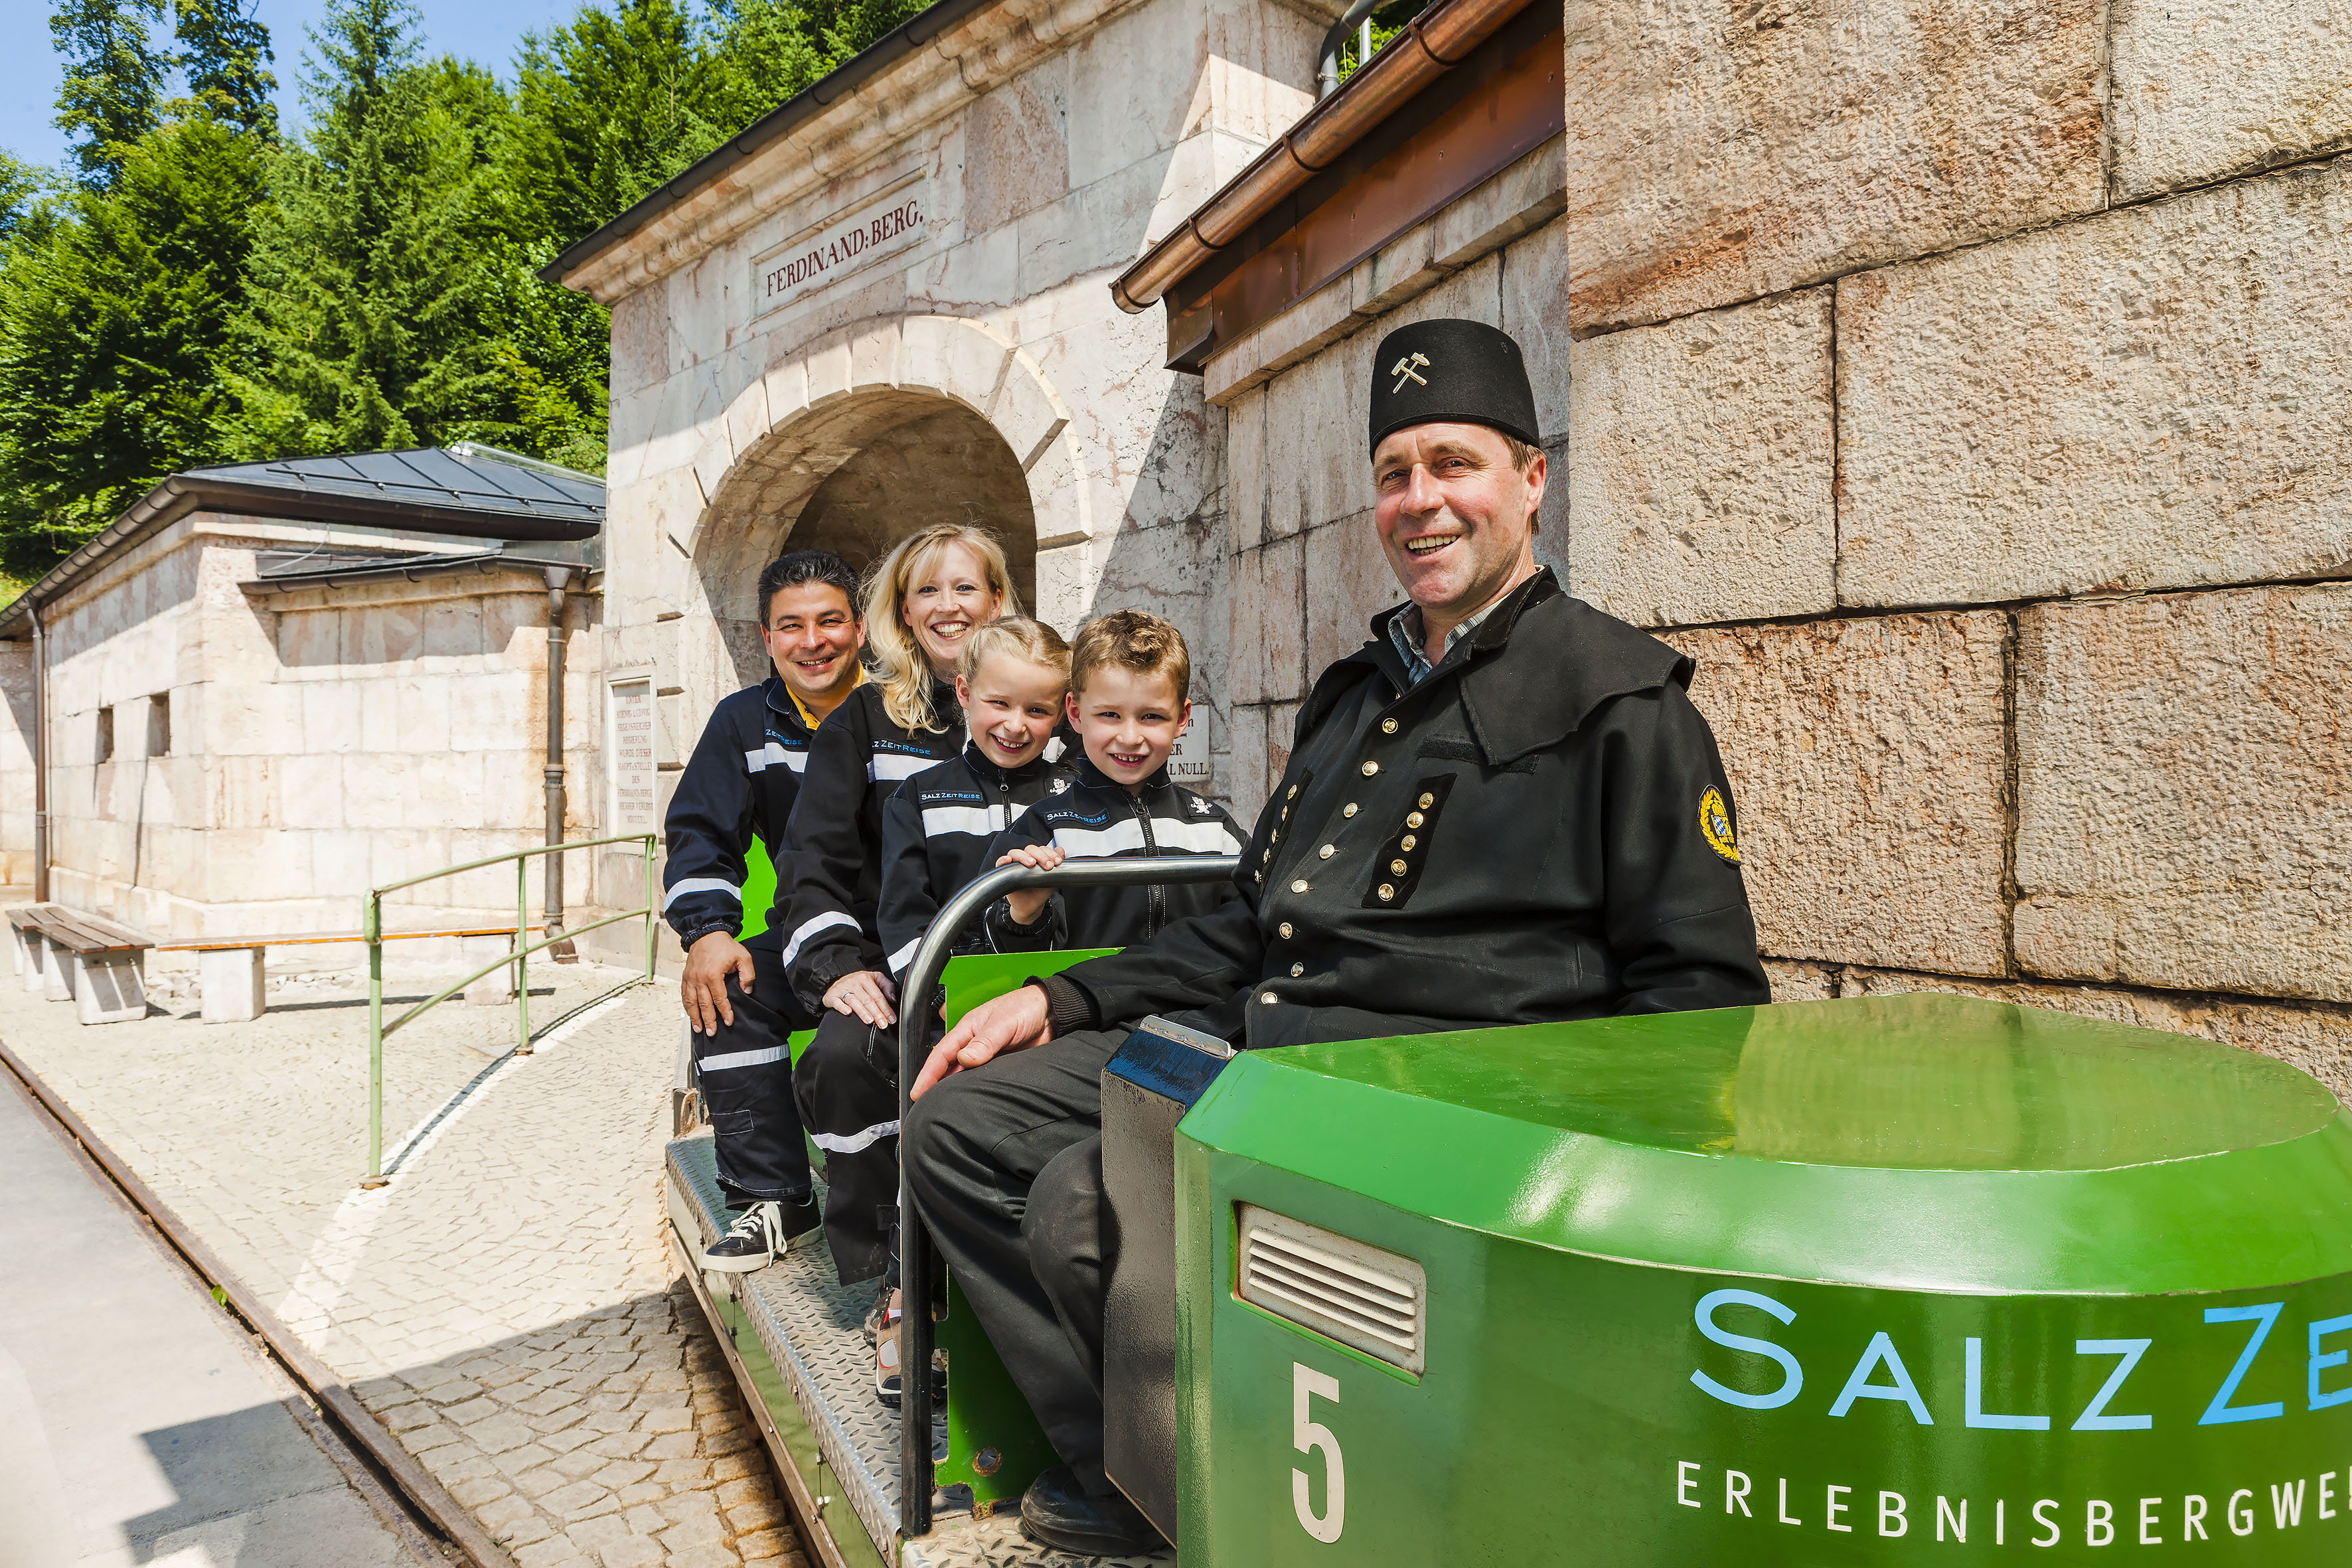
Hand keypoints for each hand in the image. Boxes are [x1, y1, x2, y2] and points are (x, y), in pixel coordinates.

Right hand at [681, 930, 755, 1035]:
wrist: (706, 933)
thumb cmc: (725, 945)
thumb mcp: (743, 956)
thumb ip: (747, 974)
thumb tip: (747, 990)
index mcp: (713, 974)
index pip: (720, 998)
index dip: (725, 1012)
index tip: (729, 1021)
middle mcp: (699, 978)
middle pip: (704, 1004)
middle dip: (708, 1020)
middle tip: (712, 1033)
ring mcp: (690, 978)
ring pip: (691, 1002)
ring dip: (695, 1017)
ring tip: (699, 1029)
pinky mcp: (685, 977)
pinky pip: (684, 995)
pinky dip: (687, 1006)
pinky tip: (690, 1015)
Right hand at [824, 969, 897, 1028]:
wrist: (835, 981)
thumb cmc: (857, 983)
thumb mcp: (874, 978)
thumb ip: (887, 986)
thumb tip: (893, 998)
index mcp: (865, 978)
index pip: (878, 995)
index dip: (886, 1008)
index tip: (891, 1018)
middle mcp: (854, 983)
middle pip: (867, 1000)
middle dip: (876, 1013)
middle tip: (883, 1024)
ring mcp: (842, 989)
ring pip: (854, 1001)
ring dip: (862, 1012)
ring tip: (869, 1021)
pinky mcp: (832, 996)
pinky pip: (837, 1002)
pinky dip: (842, 1007)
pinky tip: (848, 1013)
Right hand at [911, 984, 1051, 1098]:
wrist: (1053, 1012)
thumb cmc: (1026, 1008)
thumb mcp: (1004, 1022)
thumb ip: (985, 1041)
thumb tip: (965, 1059)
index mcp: (968, 1029)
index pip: (941, 1054)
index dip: (927, 1074)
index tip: (917, 1091)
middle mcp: (974, 1043)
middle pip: (949, 1068)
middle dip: (936, 1085)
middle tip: (926, 1107)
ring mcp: (987, 1056)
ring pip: (965, 1076)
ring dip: (955, 1089)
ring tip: (944, 1109)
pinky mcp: (1002, 1065)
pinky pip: (984, 1080)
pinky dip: (976, 1090)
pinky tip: (972, 1102)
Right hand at [996, 844, 1065, 927]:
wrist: (1031, 906)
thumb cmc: (1040, 892)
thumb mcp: (1052, 879)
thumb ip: (1057, 865)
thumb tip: (1060, 850)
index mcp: (1036, 858)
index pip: (1041, 849)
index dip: (1050, 853)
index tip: (1057, 862)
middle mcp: (1025, 859)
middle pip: (1030, 849)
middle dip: (1041, 855)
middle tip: (1048, 865)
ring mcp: (1014, 865)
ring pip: (1016, 853)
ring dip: (1024, 856)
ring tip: (1032, 864)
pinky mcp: (1004, 872)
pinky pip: (1000, 862)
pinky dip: (1003, 859)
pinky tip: (1008, 860)